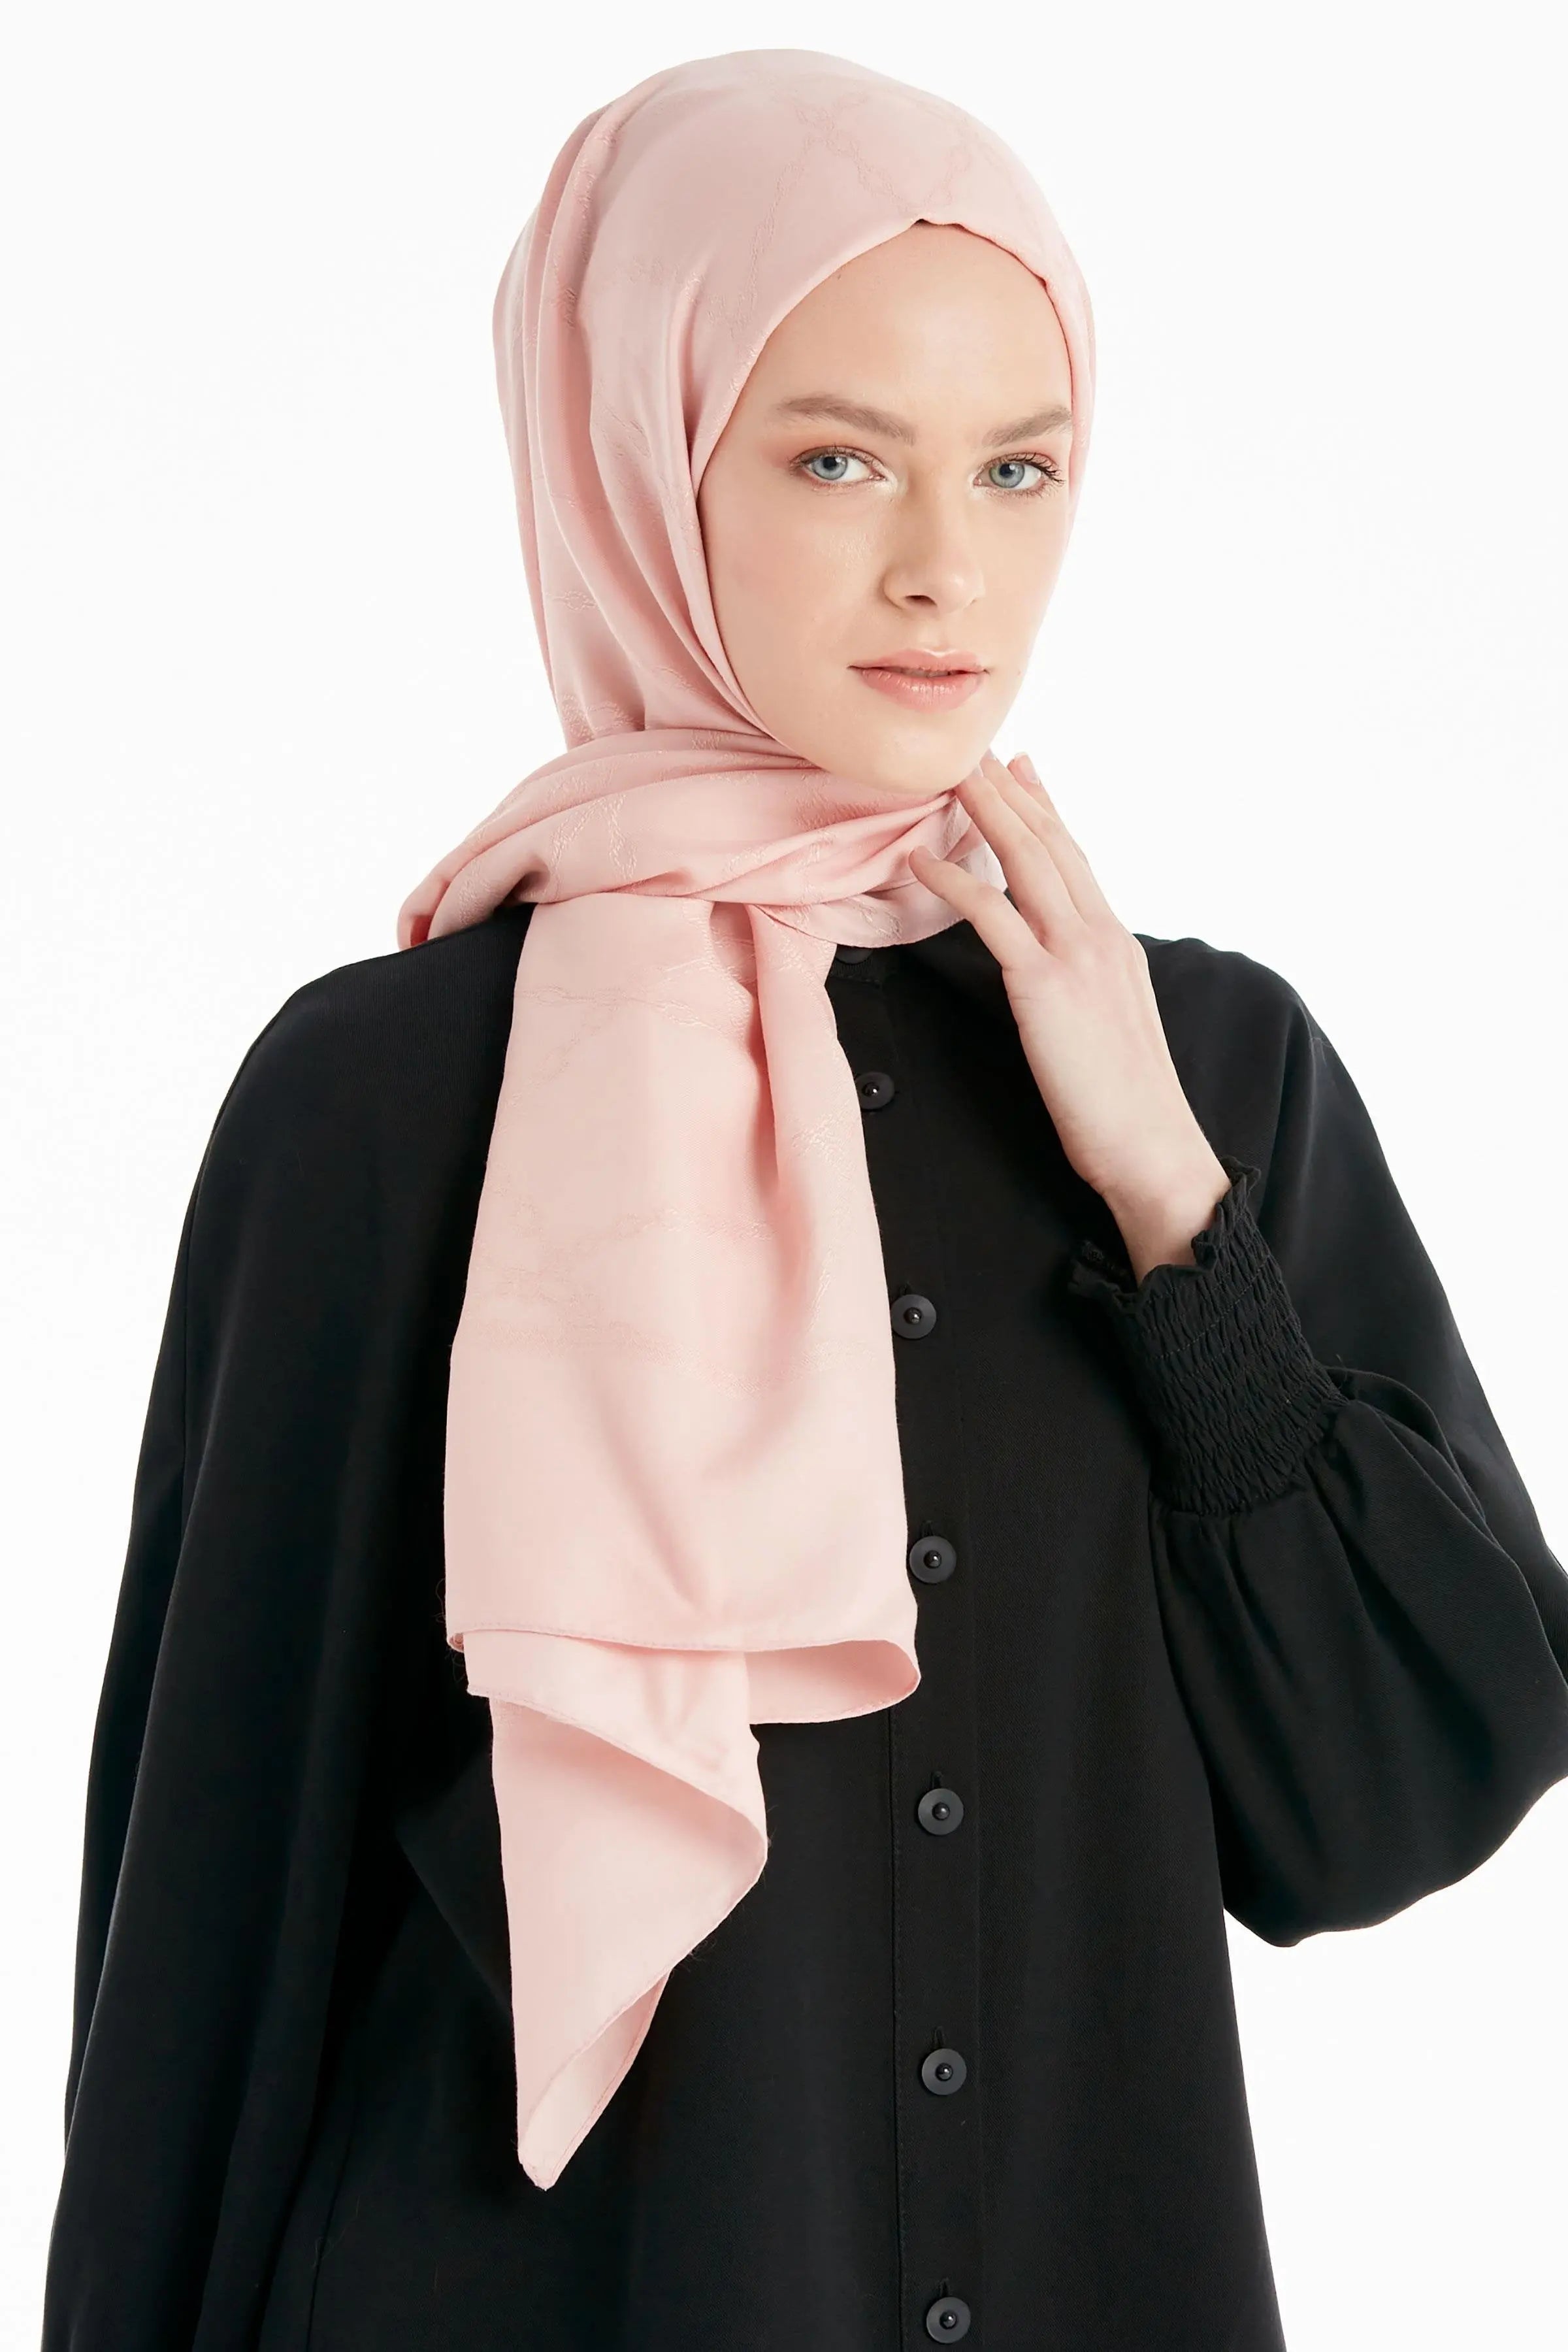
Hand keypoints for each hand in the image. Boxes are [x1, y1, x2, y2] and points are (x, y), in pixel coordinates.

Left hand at [908, 750, 1231, 1276]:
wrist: (1155, 1149)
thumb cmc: (1128, 1104)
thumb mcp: (1111, 1024)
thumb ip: (1088, 983)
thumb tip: (1063, 966)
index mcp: (1117, 942)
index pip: (1076, 857)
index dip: (1045, 807)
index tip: (1022, 766)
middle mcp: (1101, 934)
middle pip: (1049, 842)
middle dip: (1009, 789)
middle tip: (974, 743)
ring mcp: (1076, 956)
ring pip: (1025, 862)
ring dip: (983, 812)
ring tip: (946, 773)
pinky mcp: (1046, 988)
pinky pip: (994, 918)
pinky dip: (955, 883)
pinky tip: (922, 862)